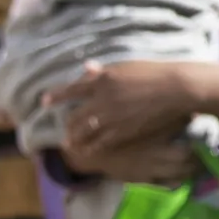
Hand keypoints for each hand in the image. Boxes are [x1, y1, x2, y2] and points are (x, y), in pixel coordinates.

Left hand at [52, 60, 205, 182]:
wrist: (174, 89)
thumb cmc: (154, 73)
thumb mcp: (126, 67)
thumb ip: (104, 71)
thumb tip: (87, 67)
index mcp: (102, 79)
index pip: (72, 89)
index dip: (56, 96)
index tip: (44, 102)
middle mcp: (102, 99)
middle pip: (75, 116)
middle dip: (67, 125)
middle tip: (63, 131)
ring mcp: (111, 117)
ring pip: (84, 132)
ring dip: (74, 139)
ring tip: (70, 144)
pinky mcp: (122, 131)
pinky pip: (99, 143)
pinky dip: (90, 147)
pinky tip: (86, 151)